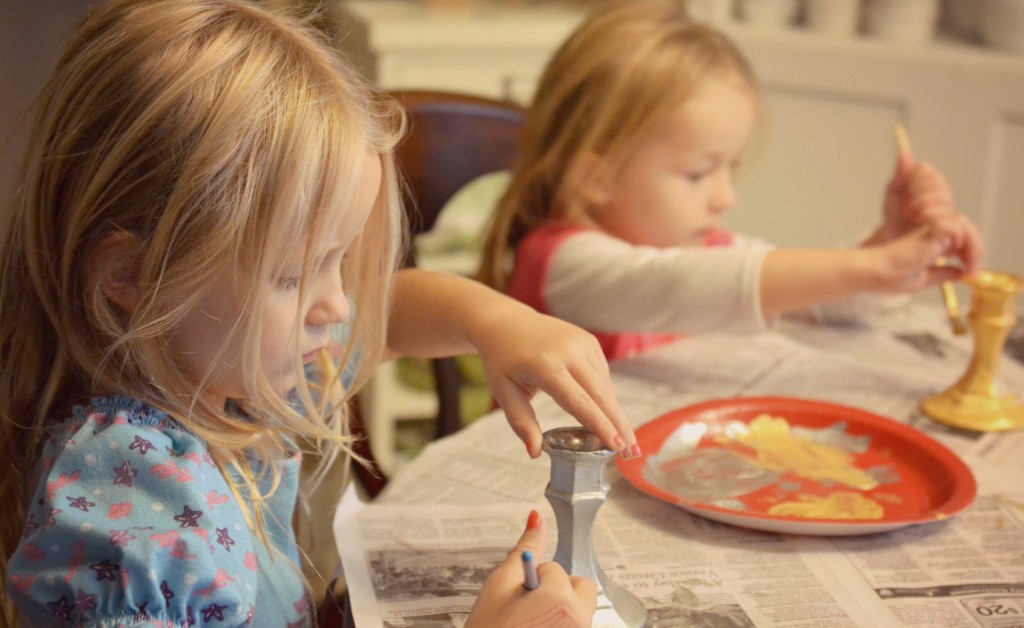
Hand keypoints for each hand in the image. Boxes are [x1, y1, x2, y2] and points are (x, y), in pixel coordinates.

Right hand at [466, 511, 596, 627]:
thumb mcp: (500, 584)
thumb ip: (524, 548)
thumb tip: (537, 516)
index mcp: (559, 598)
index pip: (555, 570)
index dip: (532, 580)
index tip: (519, 599)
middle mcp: (578, 619)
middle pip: (581, 586)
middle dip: (559, 590)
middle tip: (531, 608)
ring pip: (581, 609)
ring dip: (561, 610)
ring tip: (533, 623)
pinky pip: (577, 625)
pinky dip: (561, 624)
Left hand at [472, 302, 638, 458]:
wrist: (505, 322)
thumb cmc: (502, 360)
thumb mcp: (504, 391)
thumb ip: (521, 422)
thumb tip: (535, 452)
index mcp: (546, 366)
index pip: (579, 402)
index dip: (600, 425)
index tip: (617, 446)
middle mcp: (569, 351)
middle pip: (601, 395)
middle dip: (619, 425)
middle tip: (633, 453)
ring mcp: (581, 343)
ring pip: (604, 386)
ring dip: (614, 413)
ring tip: (623, 439)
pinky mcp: (588, 341)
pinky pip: (601, 374)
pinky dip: (604, 395)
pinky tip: (604, 411)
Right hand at [870, 213, 983, 292]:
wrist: (873, 273)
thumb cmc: (888, 277)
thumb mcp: (922, 279)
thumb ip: (942, 275)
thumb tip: (960, 274)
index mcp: (929, 244)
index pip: (958, 241)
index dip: (970, 256)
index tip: (971, 275)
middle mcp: (931, 235)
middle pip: (963, 230)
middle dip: (976, 250)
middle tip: (974, 272)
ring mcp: (930, 231)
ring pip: (962, 223)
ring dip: (973, 244)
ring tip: (971, 265)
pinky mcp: (928, 231)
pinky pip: (954, 225)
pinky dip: (963, 238)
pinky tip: (960, 257)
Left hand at [875, 150, 955, 243]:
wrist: (897, 241)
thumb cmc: (895, 217)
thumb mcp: (893, 196)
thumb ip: (900, 175)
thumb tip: (904, 153)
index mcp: (929, 182)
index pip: (925, 170)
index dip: (912, 180)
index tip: (903, 193)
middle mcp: (942, 193)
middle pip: (936, 183)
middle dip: (919, 196)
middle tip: (907, 210)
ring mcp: (949, 208)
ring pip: (944, 199)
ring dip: (925, 207)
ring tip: (913, 217)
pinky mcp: (953, 226)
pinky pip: (951, 218)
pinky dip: (935, 219)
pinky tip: (925, 224)